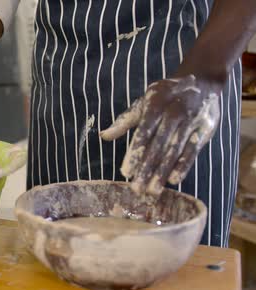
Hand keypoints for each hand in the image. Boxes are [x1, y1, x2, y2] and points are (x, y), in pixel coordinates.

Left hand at [100, 75, 220, 194]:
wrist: (201, 81)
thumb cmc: (164, 96)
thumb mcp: (143, 103)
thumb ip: (124, 122)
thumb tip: (103, 136)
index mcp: (155, 106)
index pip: (143, 134)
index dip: (135, 154)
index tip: (126, 173)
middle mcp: (174, 113)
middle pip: (158, 146)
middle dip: (147, 169)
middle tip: (137, 189)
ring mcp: (191, 121)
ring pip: (174, 151)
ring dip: (162, 172)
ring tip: (152, 190)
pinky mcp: (204, 129)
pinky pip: (193, 150)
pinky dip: (184, 165)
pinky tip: (173, 180)